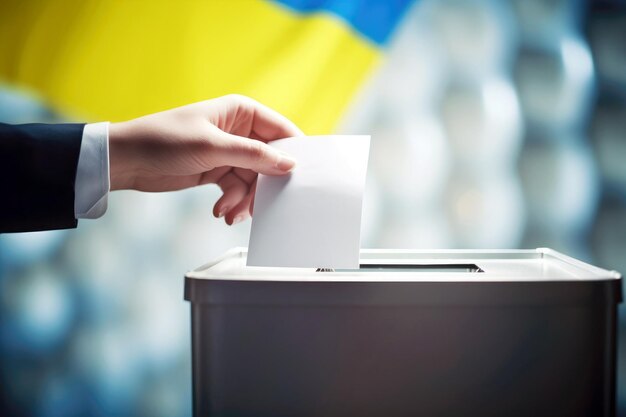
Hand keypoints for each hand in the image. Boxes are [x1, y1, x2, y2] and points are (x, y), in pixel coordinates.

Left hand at [108, 95, 301, 224]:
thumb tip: (290, 163)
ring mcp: (228, 153)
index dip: (292, 154)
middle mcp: (239, 131)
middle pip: (269, 161)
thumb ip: (254, 156)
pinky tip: (220, 211)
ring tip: (228, 212)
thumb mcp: (213, 148)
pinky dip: (232, 202)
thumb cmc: (165, 141)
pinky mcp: (217, 171)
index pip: (281, 131)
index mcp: (241, 112)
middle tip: (257, 207)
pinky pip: (237, 189)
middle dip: (262, 186)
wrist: (127, 161)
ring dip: (244, 199)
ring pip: (253, 180)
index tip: (300, 179)